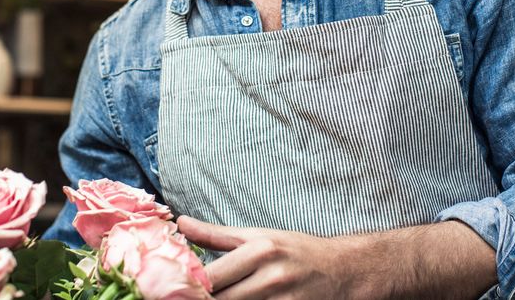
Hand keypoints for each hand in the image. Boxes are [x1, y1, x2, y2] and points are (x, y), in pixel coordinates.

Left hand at [177, 216, 355, 299]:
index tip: (173, 291)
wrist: (341, 270)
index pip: (212, 277)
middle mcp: (272, 276)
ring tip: (210, 299)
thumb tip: (181, 223)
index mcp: (260, 250)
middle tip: (183, 298)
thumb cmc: (295, 250)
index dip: (191, 288)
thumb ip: (216, 235)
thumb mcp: (258, 236)